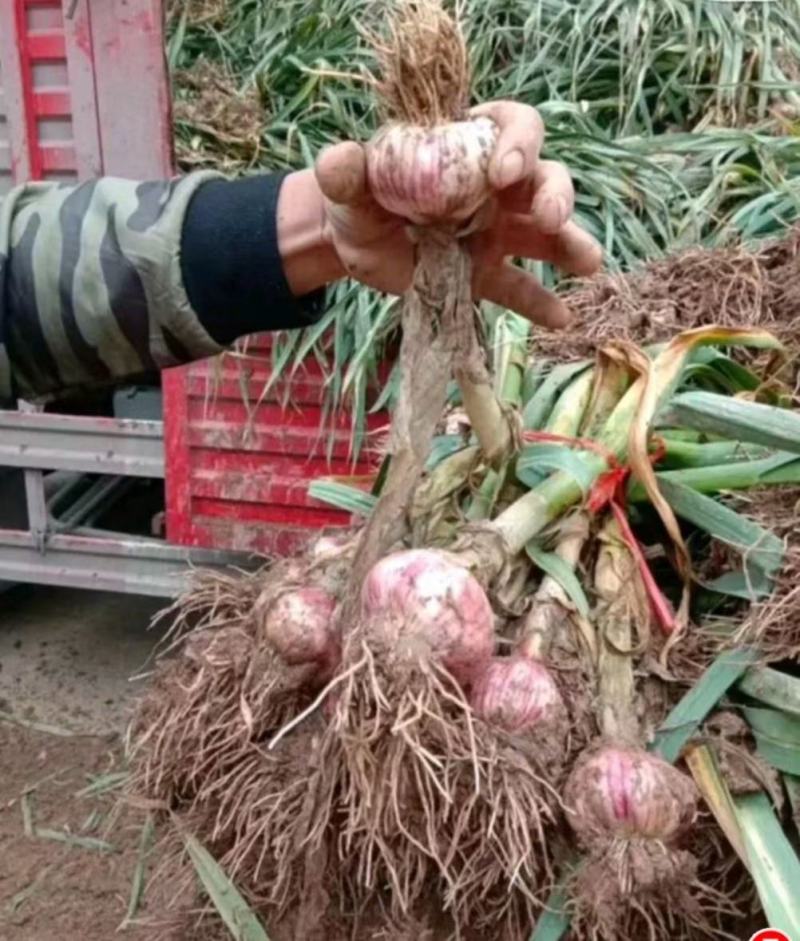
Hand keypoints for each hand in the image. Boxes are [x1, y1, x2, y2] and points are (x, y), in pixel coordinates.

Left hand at [277, 101, 602, 327]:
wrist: (355, 243)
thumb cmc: (359, 199)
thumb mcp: (349, 185)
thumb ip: (345, 172)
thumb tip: (339, 161)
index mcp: (467, 145)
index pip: (511, 126)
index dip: (518, 143)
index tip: (504, 171)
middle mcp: (494, 186)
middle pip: (543, 177)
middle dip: (553, 194)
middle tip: (547, 218)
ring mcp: (497, 231)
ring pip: (545, 232)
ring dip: (569, 244)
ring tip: (587, 263)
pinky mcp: (486, 274)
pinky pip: (518, 288)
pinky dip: (540, 303)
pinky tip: (561, 318)